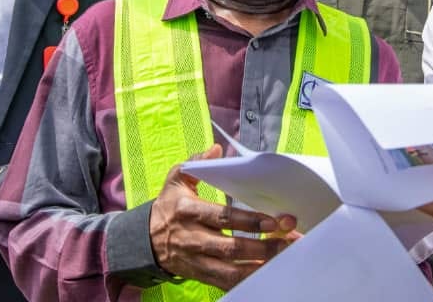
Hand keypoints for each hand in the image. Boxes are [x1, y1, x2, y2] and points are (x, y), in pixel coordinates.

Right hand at [149, 144, 297, 290]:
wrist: (144, 239)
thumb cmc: (168, 206)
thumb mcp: (176, 179)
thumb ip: (196, 162)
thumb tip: (216, 149)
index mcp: (187, 211)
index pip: (222, 218)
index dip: (248, 221)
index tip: (273, 221)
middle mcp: (192, 238)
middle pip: (231, 247)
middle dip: (262, 246)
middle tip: (288, 240)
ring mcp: (196, 260)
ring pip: (231, 270)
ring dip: (259, 265)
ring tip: (284, 257)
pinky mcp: (199, 275)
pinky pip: (225, 283)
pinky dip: (247, 280)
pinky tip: (266, 273)